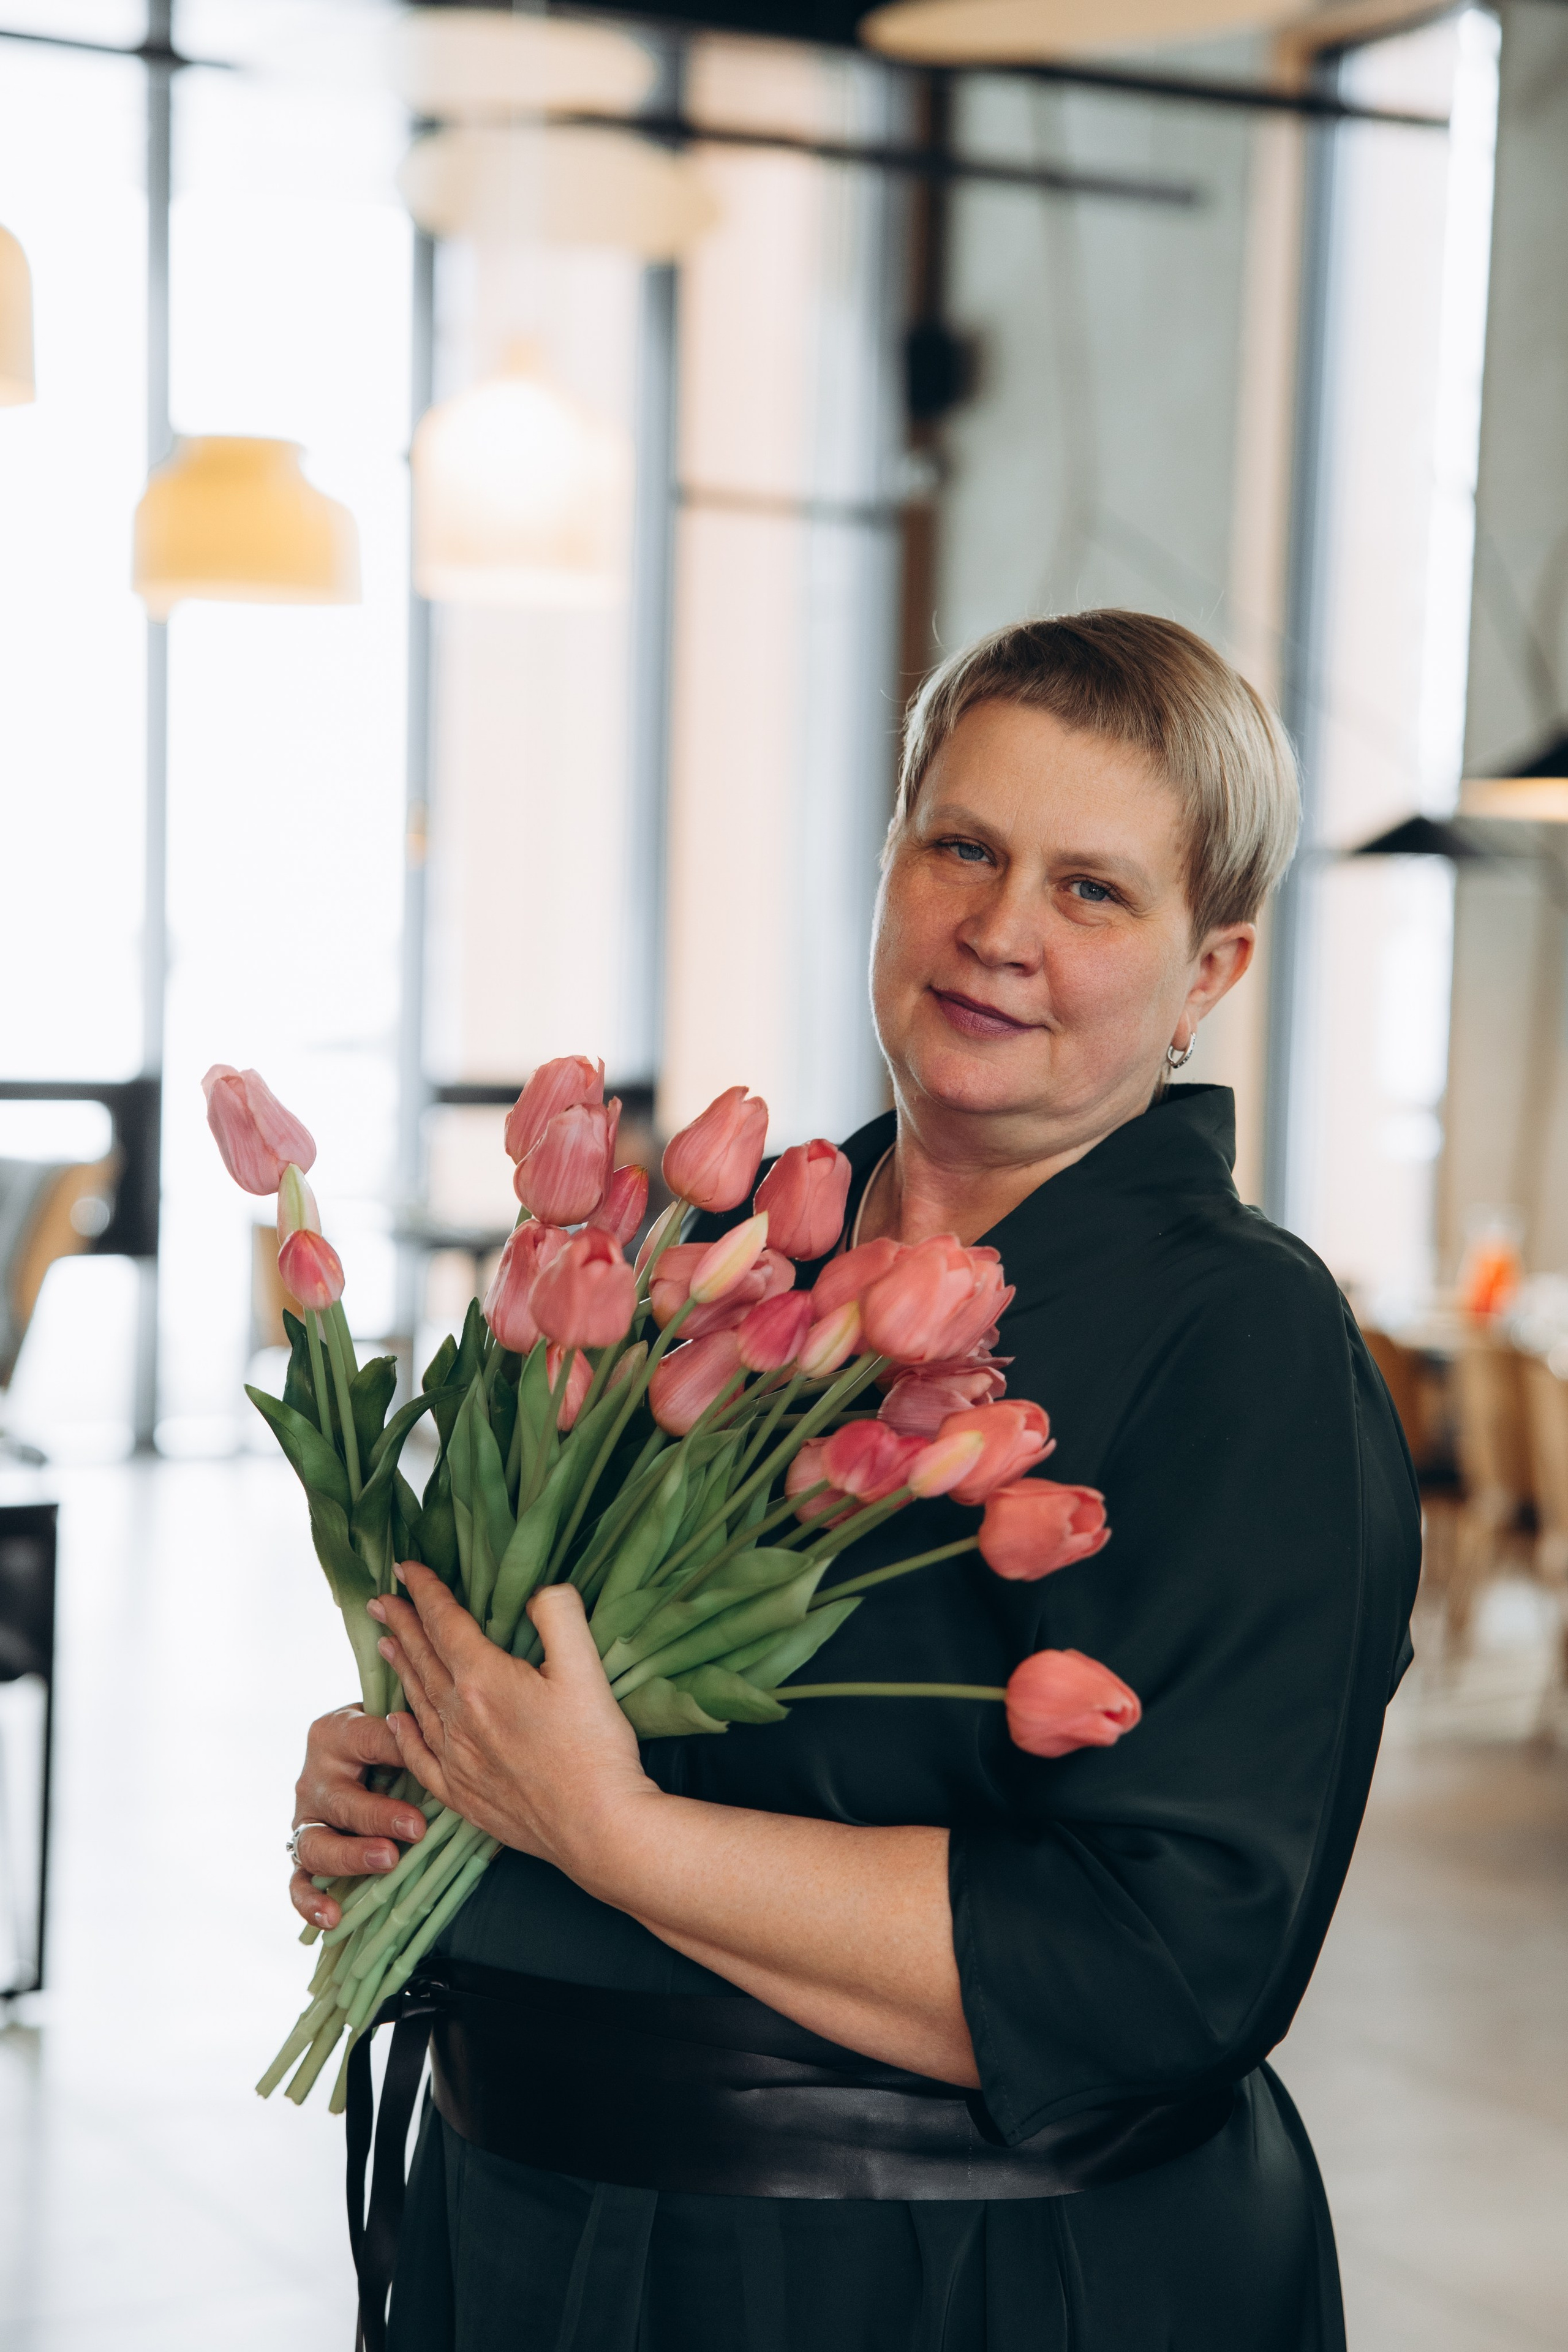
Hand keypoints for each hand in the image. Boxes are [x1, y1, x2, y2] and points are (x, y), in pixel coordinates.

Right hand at [289, 1705, 427, 1929]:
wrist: (358, 1762)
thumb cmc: (390, 1743)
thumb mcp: (401, 1731)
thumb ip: (420, 1739)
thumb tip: (460, 1755)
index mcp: (337, 1732)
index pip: (368, 1740)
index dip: (399, 1753)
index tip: (429, 1771)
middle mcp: (314, 1777)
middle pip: (340, 1800)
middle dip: (378, 1816)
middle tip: (416, 1829)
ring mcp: (305, 1819)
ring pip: (315, 1843)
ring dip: (351, 1856)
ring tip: (388, 1861)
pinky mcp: (302, 1853)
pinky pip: (297, 1882)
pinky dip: (310, 1902)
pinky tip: (333, 1916)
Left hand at [368, 1566, 656, 1883]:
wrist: (598, 1828)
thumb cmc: (596, 1748)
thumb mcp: (586, 1667)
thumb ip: (559, 1616)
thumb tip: (539, 1592)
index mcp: (484, 1680)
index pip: (444, 1623)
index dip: (424, 1591)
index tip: (406, 1568)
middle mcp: (459, 1718)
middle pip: (422, 1659)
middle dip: (401, 1624)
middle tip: (380, 1601)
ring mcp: (457, 1760)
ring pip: (417, 1702)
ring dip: (400, 1668)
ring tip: (384, 1644)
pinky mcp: (464, 1796)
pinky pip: (420, 1757)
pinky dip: (404, 1733)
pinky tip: (397, 1720)